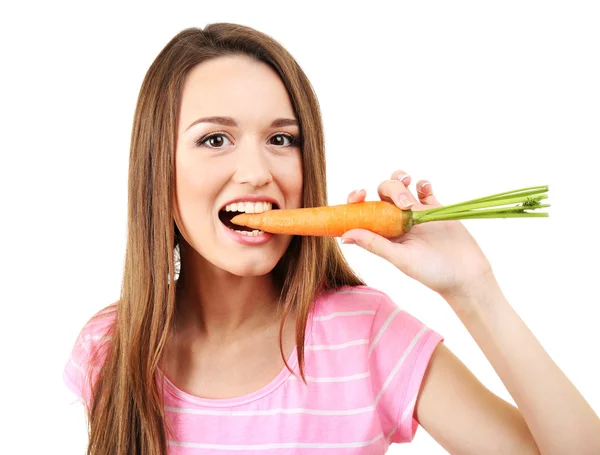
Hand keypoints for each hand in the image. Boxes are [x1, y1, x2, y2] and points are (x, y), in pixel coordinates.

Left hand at [340, 169, 495, 301]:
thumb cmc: (431, 272)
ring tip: (410, 191)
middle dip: (390, 190)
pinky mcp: (435, 207)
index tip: (358, 195)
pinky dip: (422, 182)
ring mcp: (416, 213)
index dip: (356, 200)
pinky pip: (424, 187)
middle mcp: (396, 221)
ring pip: (400, 185)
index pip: (363, 211)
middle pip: (382, 193)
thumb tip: (344, 236)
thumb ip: (374, 244)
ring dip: (400, 180)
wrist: (466, 274)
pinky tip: (425, 188)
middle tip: (405, 205)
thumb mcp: (400, 259)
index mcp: (383, 233)